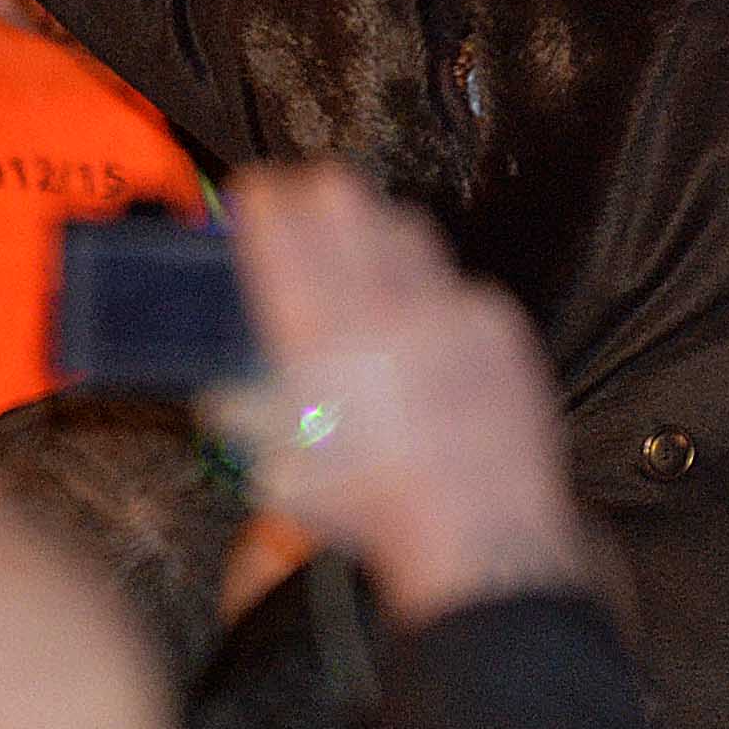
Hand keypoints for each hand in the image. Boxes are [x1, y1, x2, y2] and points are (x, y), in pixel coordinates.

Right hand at [207, 164, 588, 627]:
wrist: (480, 536)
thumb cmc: (378, 515)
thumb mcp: (283, 466)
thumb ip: (251, 410)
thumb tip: (231, 383)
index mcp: (321, 343)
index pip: (280, 230)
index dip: (261, 200)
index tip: (254, 192)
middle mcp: (385, 310)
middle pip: (343, 201)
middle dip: (313, 194)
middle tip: (300, 204)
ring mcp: (449, 308)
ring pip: (404, 227)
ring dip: (374, 231)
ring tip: (359, 253)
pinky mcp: (498, 322)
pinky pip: (458, 282)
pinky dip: (434, 293)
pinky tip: (424, 323)